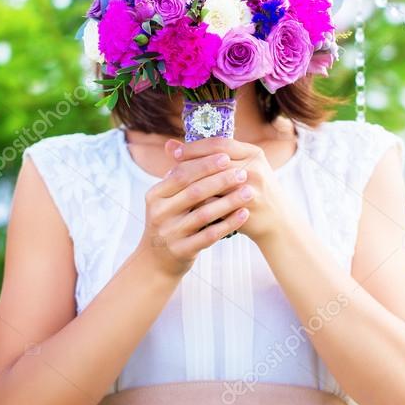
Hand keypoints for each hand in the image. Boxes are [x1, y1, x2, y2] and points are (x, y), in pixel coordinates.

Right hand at [138, 147, 250, 277]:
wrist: (156, 261)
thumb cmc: (170, 221)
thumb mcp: (167, 199)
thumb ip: (180, 176)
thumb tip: (191, 142)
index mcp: (155, 195)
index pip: (181, 174)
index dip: (205, 164)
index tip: (227, 156)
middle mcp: (159, 213)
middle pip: (194, 192)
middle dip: (221, 180)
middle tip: (243, 172)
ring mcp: (169, 233)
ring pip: (204, 214)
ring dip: (229, 201)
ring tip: (248, 192)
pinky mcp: (181, 251)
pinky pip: (209, 236)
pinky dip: (228, 224)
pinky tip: (243, 214)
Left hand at [166, 136, 290, 245]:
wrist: (279, 222)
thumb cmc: (253, 191)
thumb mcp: (240, 168)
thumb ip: (211, 157)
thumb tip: (170, 145)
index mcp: (253, 152)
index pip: (219, 144)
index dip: (195, 147)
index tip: (176, 153)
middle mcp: (255, 166)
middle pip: (215, 161)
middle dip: (190, 166)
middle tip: (169, 173)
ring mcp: (253, 186)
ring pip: (214, 183)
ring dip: (192, 186)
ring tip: (174, 190)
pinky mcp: (248, 207)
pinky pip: (218, 203)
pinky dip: (200, 204)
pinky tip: (186, 206)